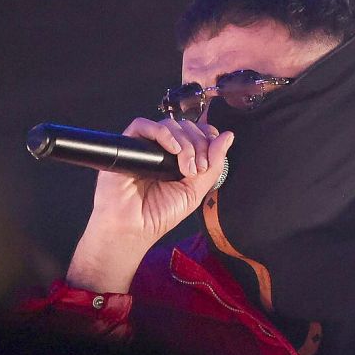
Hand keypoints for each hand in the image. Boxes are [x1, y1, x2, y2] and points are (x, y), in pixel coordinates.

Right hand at [66, 117, 233, 292]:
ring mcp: (144, 147)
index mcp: (179, 159)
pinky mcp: (126, 147)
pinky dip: (162, 132)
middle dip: (199, 145)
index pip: (198, 133)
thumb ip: (213, 165)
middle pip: (186, 127)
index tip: (212, 155)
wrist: (132, 229)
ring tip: (186, 169)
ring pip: (169, 125)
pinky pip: (142, 125)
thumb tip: (228, 136)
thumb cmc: (159, 215)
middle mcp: (162, 150)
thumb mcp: (195, 191)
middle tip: (198, 169)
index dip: (208, 137)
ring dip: (185, 143)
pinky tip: (173, 150)